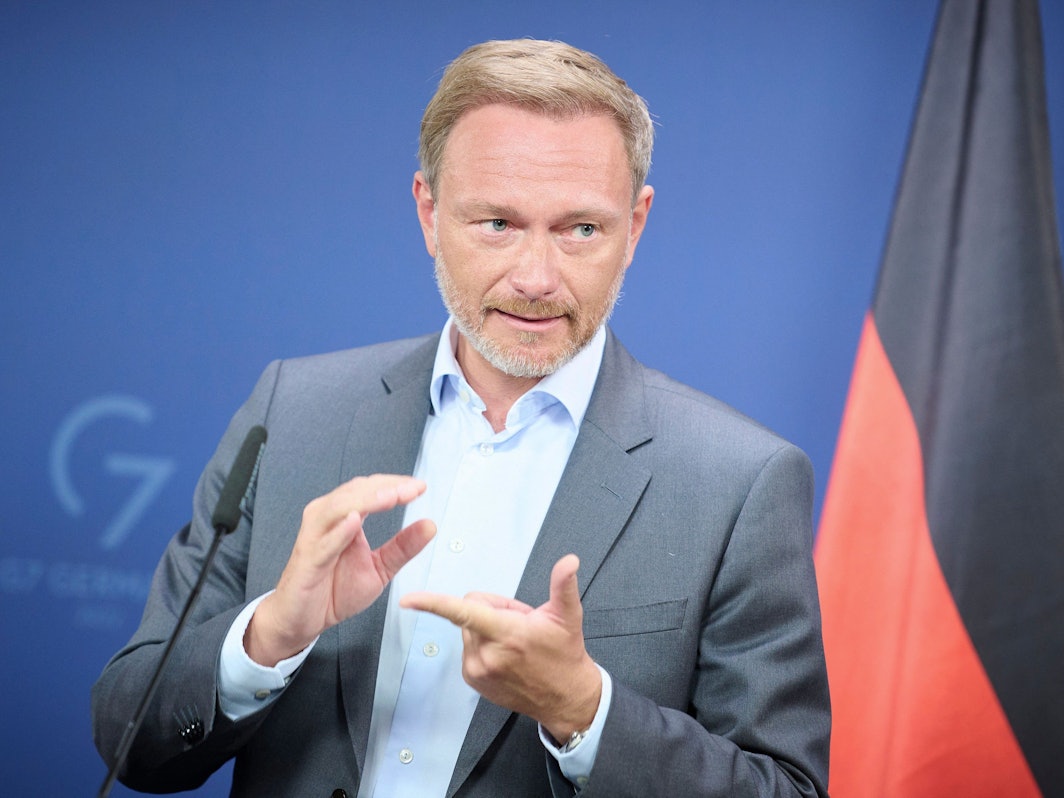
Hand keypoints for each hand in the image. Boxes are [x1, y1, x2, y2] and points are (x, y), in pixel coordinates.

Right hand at [245, 474, 435, 665]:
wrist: (302, 620)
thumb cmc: (334, 590)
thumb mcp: (379, 568)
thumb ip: (403, 547)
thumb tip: (430, 525)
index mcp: (345, 517)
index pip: (370, 489)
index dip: (394, 484)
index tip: (420, 487)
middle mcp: (327, 519)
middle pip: (355, 492)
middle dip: (385, 488)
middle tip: (411, 489)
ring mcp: (315, 537)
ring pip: (338, 508)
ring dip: (366, 500)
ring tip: (391, 497)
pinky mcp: (307, 560)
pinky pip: (323, 542)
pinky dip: (339, 531)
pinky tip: (355, 522)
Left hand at [400, 554, 600, 743]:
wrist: (565, 697)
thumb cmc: (564, 656)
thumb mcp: (568, 616)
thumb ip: (564, 584)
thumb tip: (569, 562)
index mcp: (507, 634)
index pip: (463, 612)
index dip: (433, 603)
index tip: (408, 599)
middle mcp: (487, 654)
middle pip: (471, 609)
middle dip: (494, 609)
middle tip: (521, 622)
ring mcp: (477, 669)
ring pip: (469, 628)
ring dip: (488, 627)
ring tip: (515, 640)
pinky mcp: (472, 678)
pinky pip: (468, 646)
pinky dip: (483, 644)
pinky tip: (506, 654)